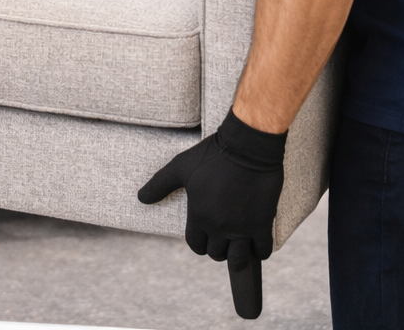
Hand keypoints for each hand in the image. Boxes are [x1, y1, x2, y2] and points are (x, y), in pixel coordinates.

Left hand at [137, 109, 285, 261]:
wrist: (247, 146)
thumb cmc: (211, 155)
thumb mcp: (179, 167)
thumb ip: (159, 185)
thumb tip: (141, 198)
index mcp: (198, 215)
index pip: (196, 245)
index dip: (200, 243)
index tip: (206, 235)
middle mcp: (218, 226)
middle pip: (217, 253)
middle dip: (218, 248)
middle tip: (223, 238)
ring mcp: (241, 227)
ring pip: (238, 258)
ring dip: (238, 255)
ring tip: (240, 245)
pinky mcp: (262, 223)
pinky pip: (262, 250)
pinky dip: (260, 250)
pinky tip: (257, 241)